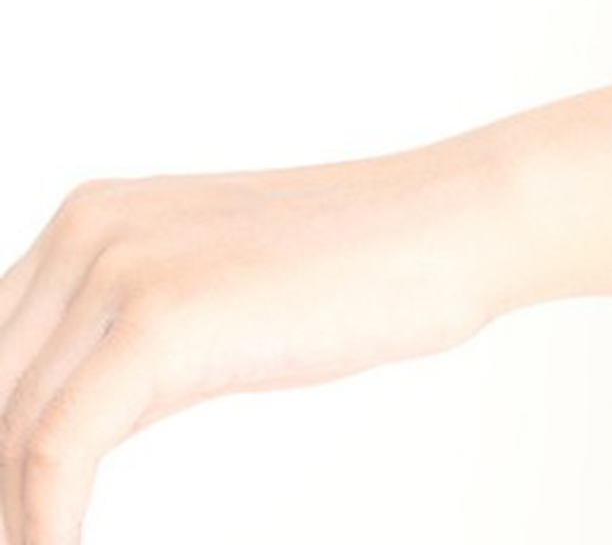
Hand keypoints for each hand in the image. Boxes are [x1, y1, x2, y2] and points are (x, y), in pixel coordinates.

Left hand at [0, 132, 509, 542]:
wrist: (449, 225)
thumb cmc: (358, 266)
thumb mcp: (215, 298)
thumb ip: (130, 350)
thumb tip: (57, 447)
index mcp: (93, 217)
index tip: (17, 511)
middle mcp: (89, 228)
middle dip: (3, 481)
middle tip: (28, 537)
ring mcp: (123, 265)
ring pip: (10, 426)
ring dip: (18, 515)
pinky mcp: (161, 316)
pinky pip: (57, 450)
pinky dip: (46, 525)